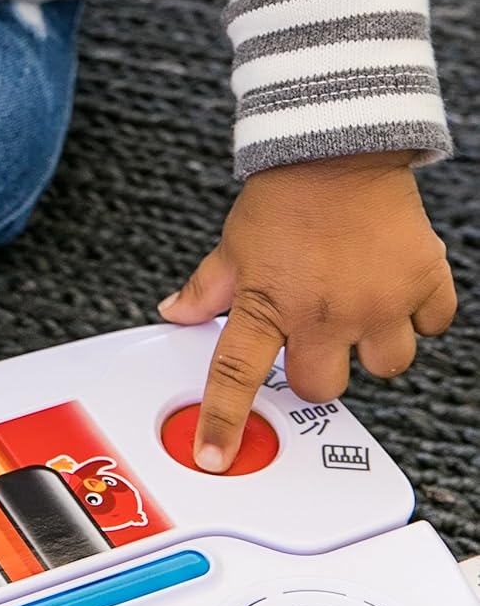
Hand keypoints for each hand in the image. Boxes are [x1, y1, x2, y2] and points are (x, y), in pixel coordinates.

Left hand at [159, 150, 454, 471]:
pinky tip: (393, 290)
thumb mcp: (232, 245)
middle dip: (318, 371)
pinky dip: (417, 314)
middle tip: (314, 337)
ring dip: (371, 346)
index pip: (235, 375)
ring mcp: (379, 301)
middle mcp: (325, 312)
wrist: (338, 149)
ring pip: (386, 365)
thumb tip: (174, 314)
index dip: (222, 420)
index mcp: (268, 303)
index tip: (214, 456)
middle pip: (325, 387)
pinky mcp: (424, 282)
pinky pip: (431, 324)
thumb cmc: (283, 197)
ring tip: (357, 310)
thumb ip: (206, 289)